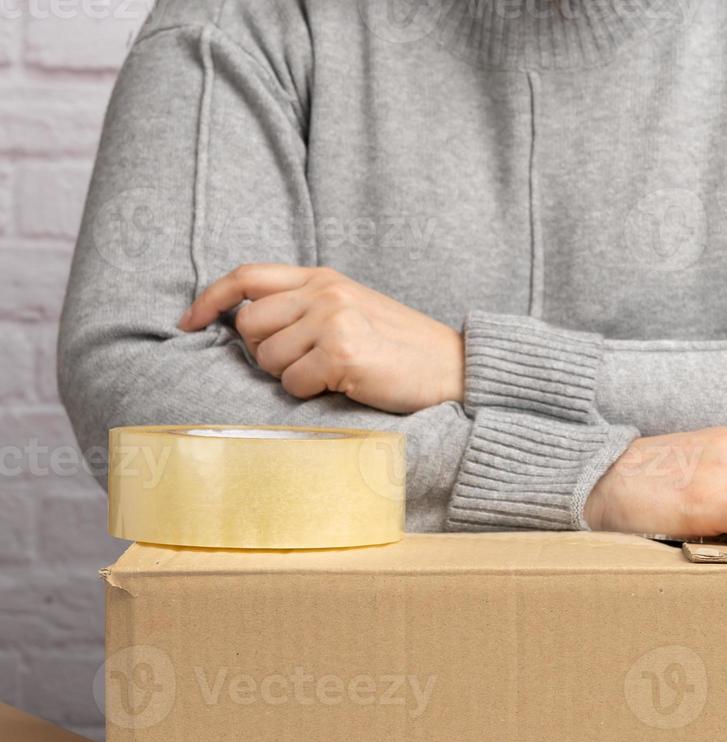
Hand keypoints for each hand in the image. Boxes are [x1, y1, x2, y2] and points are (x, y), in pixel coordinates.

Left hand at [178, 264, 463, 413]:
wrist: (452, 366)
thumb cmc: (401, 348)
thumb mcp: (352, 309)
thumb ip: (305, 307)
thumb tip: (248, 326)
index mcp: (323, 277)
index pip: (246, 276)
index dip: (209, 300)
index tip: (188, 323)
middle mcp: (324, 292)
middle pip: (249, 326)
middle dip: (264, 354)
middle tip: (301, 365)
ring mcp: (333, 320)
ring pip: (267, 359)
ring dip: (290, 378)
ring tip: (329, 375)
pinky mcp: (342, 353)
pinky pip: (292, 384)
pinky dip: (309, 393)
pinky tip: (341, 386)